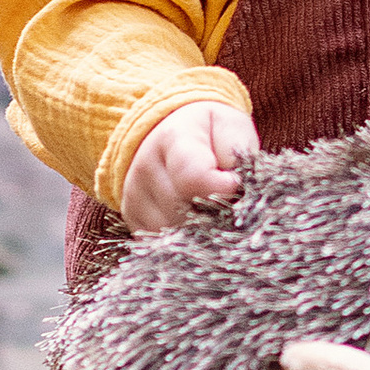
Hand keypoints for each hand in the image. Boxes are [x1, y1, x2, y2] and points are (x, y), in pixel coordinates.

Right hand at [121, 98, 259, 231]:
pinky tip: (194, 221)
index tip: (234, 184)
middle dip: (213, 213)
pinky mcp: (132, 217)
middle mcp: (145, 167)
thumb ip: (236, 152)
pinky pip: (160, 243)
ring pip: (172, 233)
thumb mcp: (230, 126)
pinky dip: (182, 239)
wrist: (167, 130)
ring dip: (199, 229)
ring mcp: (134, 195)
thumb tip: (235, 186)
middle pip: (184, 211)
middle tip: (227, 199)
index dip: (221, 189)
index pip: (193, 177)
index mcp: (173, 138)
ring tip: (211, 209)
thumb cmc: (209, 131)